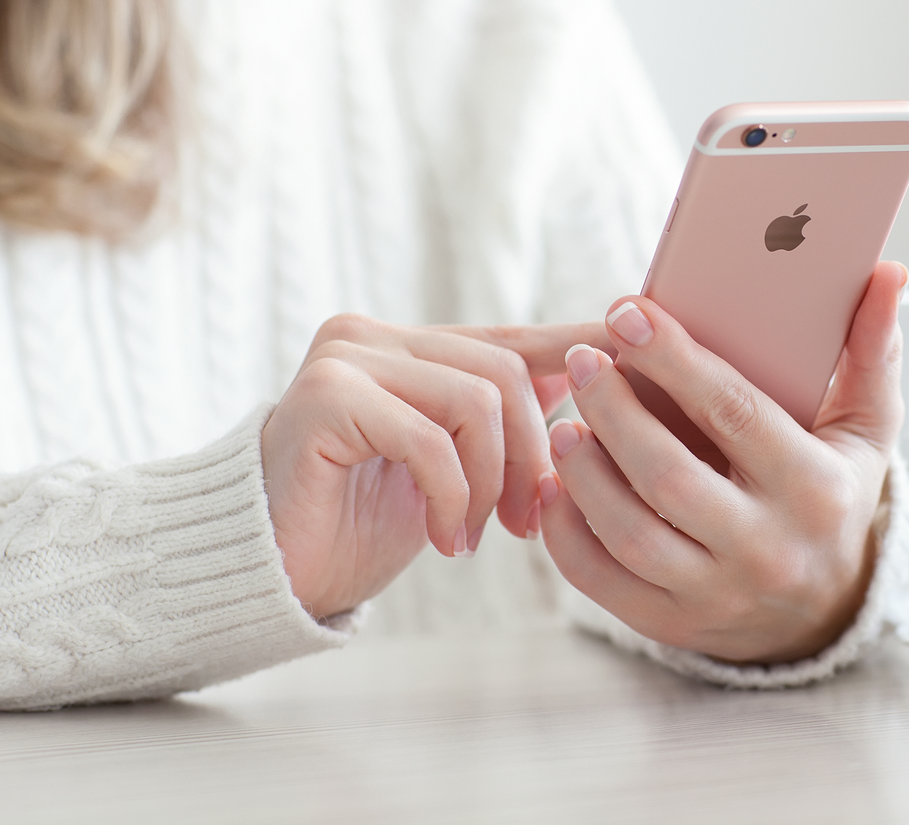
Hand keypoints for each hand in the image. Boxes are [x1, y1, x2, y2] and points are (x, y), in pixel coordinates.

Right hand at [261, 314, 609, 617]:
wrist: (270, 573)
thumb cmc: (360, 524)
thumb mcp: (451, 466)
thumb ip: (503, 420)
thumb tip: (594, 383)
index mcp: (407, 345)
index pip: (512, 340)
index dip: (577, 355)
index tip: (638, 369)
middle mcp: (371, 335)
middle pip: (503, 371)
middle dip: (534, 453)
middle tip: (528, 524)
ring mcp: (344, 359)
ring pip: (476, 398)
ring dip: (494, 480)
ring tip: (479, 535)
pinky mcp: (323, 398)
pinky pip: (429, 437)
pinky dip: (452, 496)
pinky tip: (443, 538)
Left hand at [538, 262, 906, 663]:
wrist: (822, 610)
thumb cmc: (834, 492)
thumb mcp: (866, 429)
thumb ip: (872, 350)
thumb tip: (889, 271)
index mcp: (815, 489)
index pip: (734, 414)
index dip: (674, 359)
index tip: (626, 312)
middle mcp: (768, 549)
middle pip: (670, 476)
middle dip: (616, 412)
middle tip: (584, 361)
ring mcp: (718, 594)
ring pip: (631, 533)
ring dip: (585, 473)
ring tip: (565, 422)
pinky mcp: (672, 625)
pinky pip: (603, 581)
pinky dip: (567, 532)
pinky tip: (556, 483)